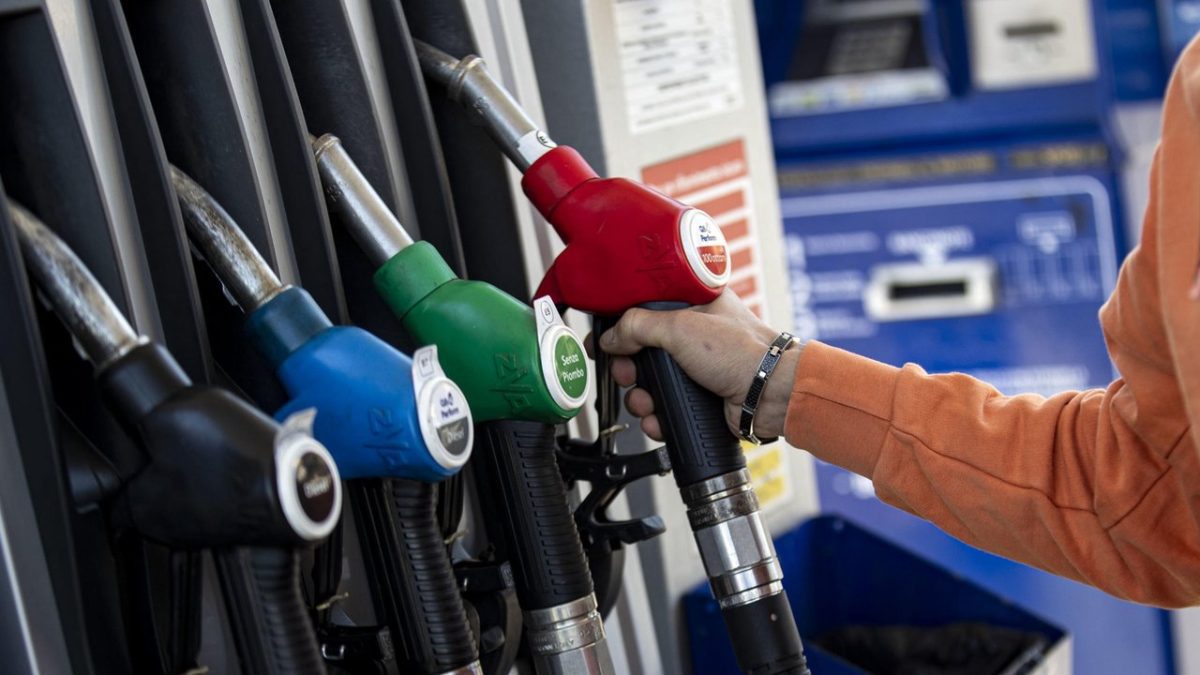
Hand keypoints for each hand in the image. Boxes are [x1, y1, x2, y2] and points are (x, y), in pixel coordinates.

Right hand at [593, 289, 801, 441]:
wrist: (771, 395)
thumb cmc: (742, 352)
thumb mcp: (681, 327)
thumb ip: (638, 326)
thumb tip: (609, 336)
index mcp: (693, 304)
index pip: (644, 308)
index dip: (620, 325)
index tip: (604, 340)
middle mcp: (693, 333)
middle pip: (641, 351)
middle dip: (628, 369)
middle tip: (626, 375)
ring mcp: (696, 367)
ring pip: (651, 383)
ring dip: (641, 397)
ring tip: (646, 403)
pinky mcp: (698, 396)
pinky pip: (666, 406)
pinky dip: (657, 416)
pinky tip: (658, 420)